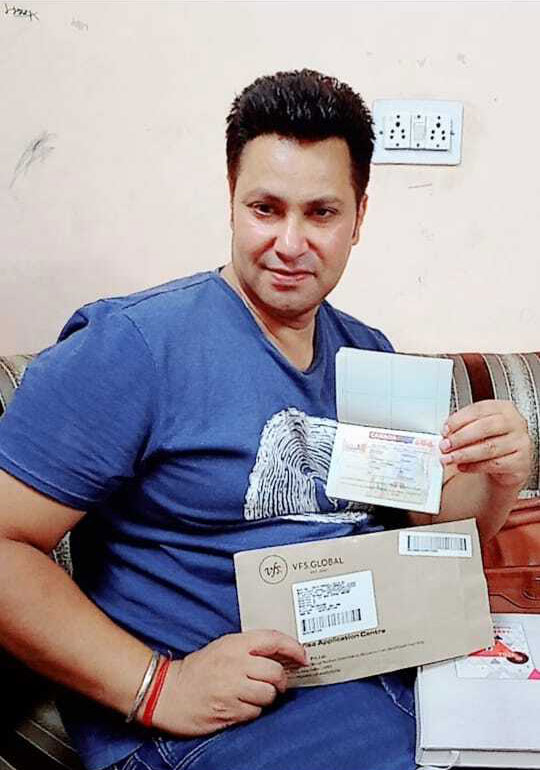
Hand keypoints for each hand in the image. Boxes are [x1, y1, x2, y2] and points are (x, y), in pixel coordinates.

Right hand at [149, 629, 307, 735]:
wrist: (167, 692)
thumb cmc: (197, 670)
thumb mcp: (222, 648)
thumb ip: (248, 648)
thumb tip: (280, 654)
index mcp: (234, 644)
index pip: (273, 639)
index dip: (293, 647)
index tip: (304, 656)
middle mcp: (235, 664)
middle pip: (276, 672)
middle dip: (280, 680)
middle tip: (276, 683)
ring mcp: (231, 688)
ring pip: (268, 694)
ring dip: (266, 697)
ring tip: (252, 694)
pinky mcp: (228, 711)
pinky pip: (255, 712)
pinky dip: (252, 711)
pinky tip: (239, 705)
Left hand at [440, 400, 531, 489]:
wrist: (508, 464)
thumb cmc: (492, 441)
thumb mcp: (478, 429)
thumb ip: (463, 428)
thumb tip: (446, 434)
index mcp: (503, 408)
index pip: (479, 410)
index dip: (459, 420)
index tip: (445, 430)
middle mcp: (515, 423)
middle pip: (485, 427)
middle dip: (460, 437)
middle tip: (445, 445)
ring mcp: (520, 443)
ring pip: (488, 448)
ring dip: (464, 454)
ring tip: (450, 458)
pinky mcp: (520, 463)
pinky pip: (494, 464)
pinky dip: (474, 466)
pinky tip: (463, 466)